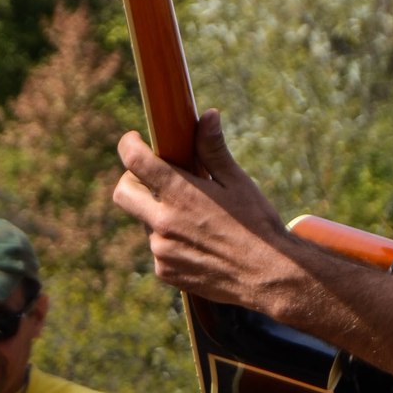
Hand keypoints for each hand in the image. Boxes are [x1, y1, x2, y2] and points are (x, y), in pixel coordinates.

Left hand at [113, 109, 296, 308]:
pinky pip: (159, 250)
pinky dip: (171, 242)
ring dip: (160, 214)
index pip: (135, 161)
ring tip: (195, 219)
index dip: (129, 145)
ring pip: (146, 223)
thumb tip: (207, 116)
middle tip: (152, 178)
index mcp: (180, 194)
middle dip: (131, 180)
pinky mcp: (166, 272)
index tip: (134, 141)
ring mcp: (162, 250)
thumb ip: (214, 150)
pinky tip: (199, 243)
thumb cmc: (257, 225)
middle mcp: (163, 223)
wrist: (268, 276)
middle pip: (123, 193)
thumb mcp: (238, 183)